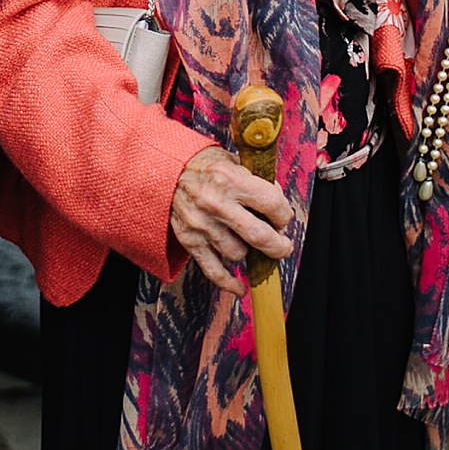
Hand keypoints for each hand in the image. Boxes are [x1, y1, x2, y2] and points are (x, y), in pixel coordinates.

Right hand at [169, 146, 292, 295]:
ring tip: (246, 241)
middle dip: (279, 246)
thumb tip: (277, 206)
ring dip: (248, 251)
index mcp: (230, 180)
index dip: (284, 214)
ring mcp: (201, 225)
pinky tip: (241, 287)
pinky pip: (213, 270)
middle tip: (283, 246)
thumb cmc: (202, 166)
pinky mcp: (190, 240)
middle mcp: (216, 204)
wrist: (165, 171)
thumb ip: (256, 181)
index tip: (283, 218)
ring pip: (238, 254)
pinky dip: (229, 282)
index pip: (271, 204)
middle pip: (259, 236)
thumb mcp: (232, 161)